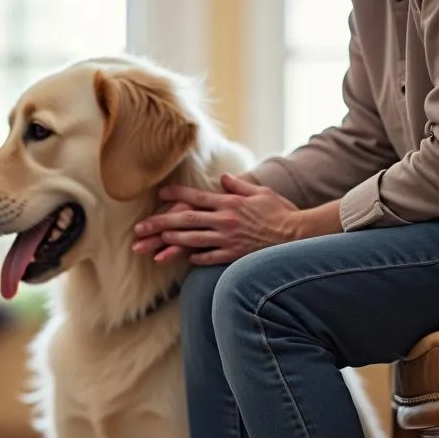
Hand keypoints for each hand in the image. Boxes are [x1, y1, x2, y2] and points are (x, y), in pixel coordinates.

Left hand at [132, 174, 299, 265]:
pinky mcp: (233, 255)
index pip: (196, 197)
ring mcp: (227, 239)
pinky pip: (208, 257)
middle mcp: (224, 220)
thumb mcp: (260, 193)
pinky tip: (180, 258)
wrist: (298, 234)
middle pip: (185, 220)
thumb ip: (239, 187)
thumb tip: (224, 179)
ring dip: (169, 241)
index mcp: (229, 202)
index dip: (176, 196)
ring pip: (191, 239)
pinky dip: (194, 257)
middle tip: (139, 228)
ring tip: (151, 245)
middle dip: (160, 224)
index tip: (159, 195)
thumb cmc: (281, 212)